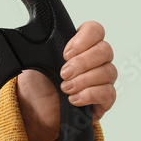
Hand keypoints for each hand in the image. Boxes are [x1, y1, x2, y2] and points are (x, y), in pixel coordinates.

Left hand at [15, 20, 116, 140]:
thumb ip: (40, 47)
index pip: (95, 30)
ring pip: (108, 71)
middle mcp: (94, 60)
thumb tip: (32, 38)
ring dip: (84, 80)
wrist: (35, 110)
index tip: (66, 53)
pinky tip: (74, 98)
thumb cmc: (37, 85)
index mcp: (79, 46)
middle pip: (105, 50)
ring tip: (65, 88)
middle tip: (63, 73)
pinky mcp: (104, 99)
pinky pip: (108, 93)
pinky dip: (90, 95)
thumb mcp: (32, 61)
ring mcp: (102, 79)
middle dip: (82, 62)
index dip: (84, 39)